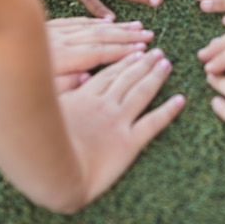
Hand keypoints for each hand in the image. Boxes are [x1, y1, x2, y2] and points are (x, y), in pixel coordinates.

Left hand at [46, 17, 154, 92]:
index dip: (122, 51)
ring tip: (138, 26)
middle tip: (149, 35)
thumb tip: (87, 77)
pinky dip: (96, 20)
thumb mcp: (36, 90)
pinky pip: (78, 20)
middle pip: (100, 35)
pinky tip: (109, 20)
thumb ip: (62, 85)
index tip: (143, 51)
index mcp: (60, 57)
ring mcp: (55, 31)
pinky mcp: (49, 26)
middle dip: (127, 36)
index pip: (98, 52)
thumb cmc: (13, 84)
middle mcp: (61, 40)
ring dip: (117, 26)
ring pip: (92, 25)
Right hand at [60, 49, 184, 207]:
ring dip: (156, 76)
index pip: (111, 73)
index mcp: (86, 96)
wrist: (54, 172)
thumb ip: (66, 89)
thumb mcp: (50, 108)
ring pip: (142, 92)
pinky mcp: (129, 143)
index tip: (137, 51)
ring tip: (167, 63)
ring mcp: (119, 122)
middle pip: (129, 77)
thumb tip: (82, 73)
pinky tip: (180, 100)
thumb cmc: (44, 142)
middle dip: (145, 63)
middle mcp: (106, 105)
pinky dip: (169, 110)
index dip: (126, 61)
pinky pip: (153, 123)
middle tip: (158, 52)